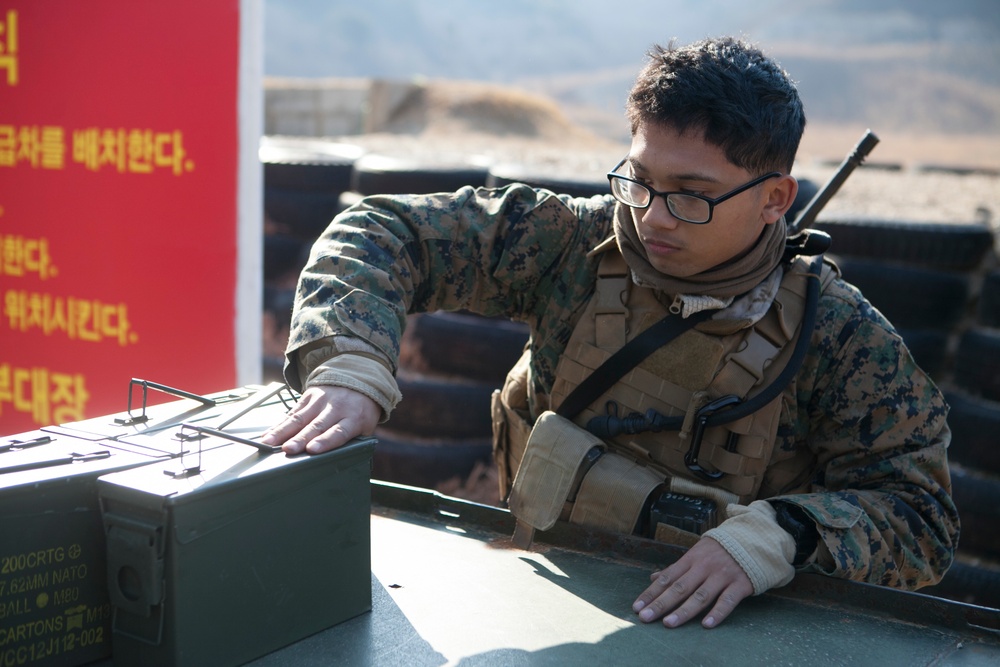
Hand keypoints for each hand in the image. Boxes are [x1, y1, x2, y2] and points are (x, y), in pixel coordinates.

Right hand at [260, 385, 379, 454]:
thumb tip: (339, 460)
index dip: (325, 441)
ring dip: (283, 431)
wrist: (357, 380)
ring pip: (300, 418)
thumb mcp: (365, 426)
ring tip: (269, 442)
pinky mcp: (308, 396)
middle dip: (300, 438)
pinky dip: (279, 424)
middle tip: (288, 449)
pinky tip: (268, 434)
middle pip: (316, 425)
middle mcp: (336, 408)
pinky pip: (292, 412)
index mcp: (354, 418)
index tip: (312, 449)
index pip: (339, 431)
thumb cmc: (359, 412)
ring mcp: (321, 401)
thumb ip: (354, 441)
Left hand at [632, 536, 752, 628]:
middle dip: (661, 603)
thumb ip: (676, 569)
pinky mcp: (740, 584)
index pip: (667, 578)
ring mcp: (722, 576)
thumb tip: (653, 578)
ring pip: (700, 595)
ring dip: (684, 610)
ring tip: (669, 623)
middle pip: (680, 588)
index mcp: (691, 559)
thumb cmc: (719, 551)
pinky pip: (727, 600)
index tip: (637, 607)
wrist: (753, 540)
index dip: (651, 593)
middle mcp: (704, 567)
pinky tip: (706, 625)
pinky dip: (717, 613)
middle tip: (645, 617)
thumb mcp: (696, 554)